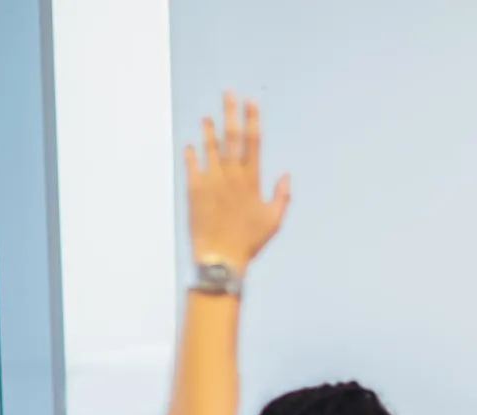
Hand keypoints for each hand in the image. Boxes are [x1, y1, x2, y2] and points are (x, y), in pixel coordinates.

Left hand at [184, 91, 290, 271]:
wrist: (220, 257)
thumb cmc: (250, 241)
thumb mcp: (274, 220)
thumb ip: (281, 195)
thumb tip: (285, 175)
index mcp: (251, 180)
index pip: (253, 142)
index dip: (252, 120)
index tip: (252, 102)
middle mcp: (231, 176)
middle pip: (231, 137)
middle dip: (231, 113)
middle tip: (229, 94)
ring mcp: (211, 181)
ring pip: (210, 148)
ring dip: (209, 130)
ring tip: (207, 116)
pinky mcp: (194, 191)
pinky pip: (192, 166)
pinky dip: (191, 154)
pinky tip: (191, 144)